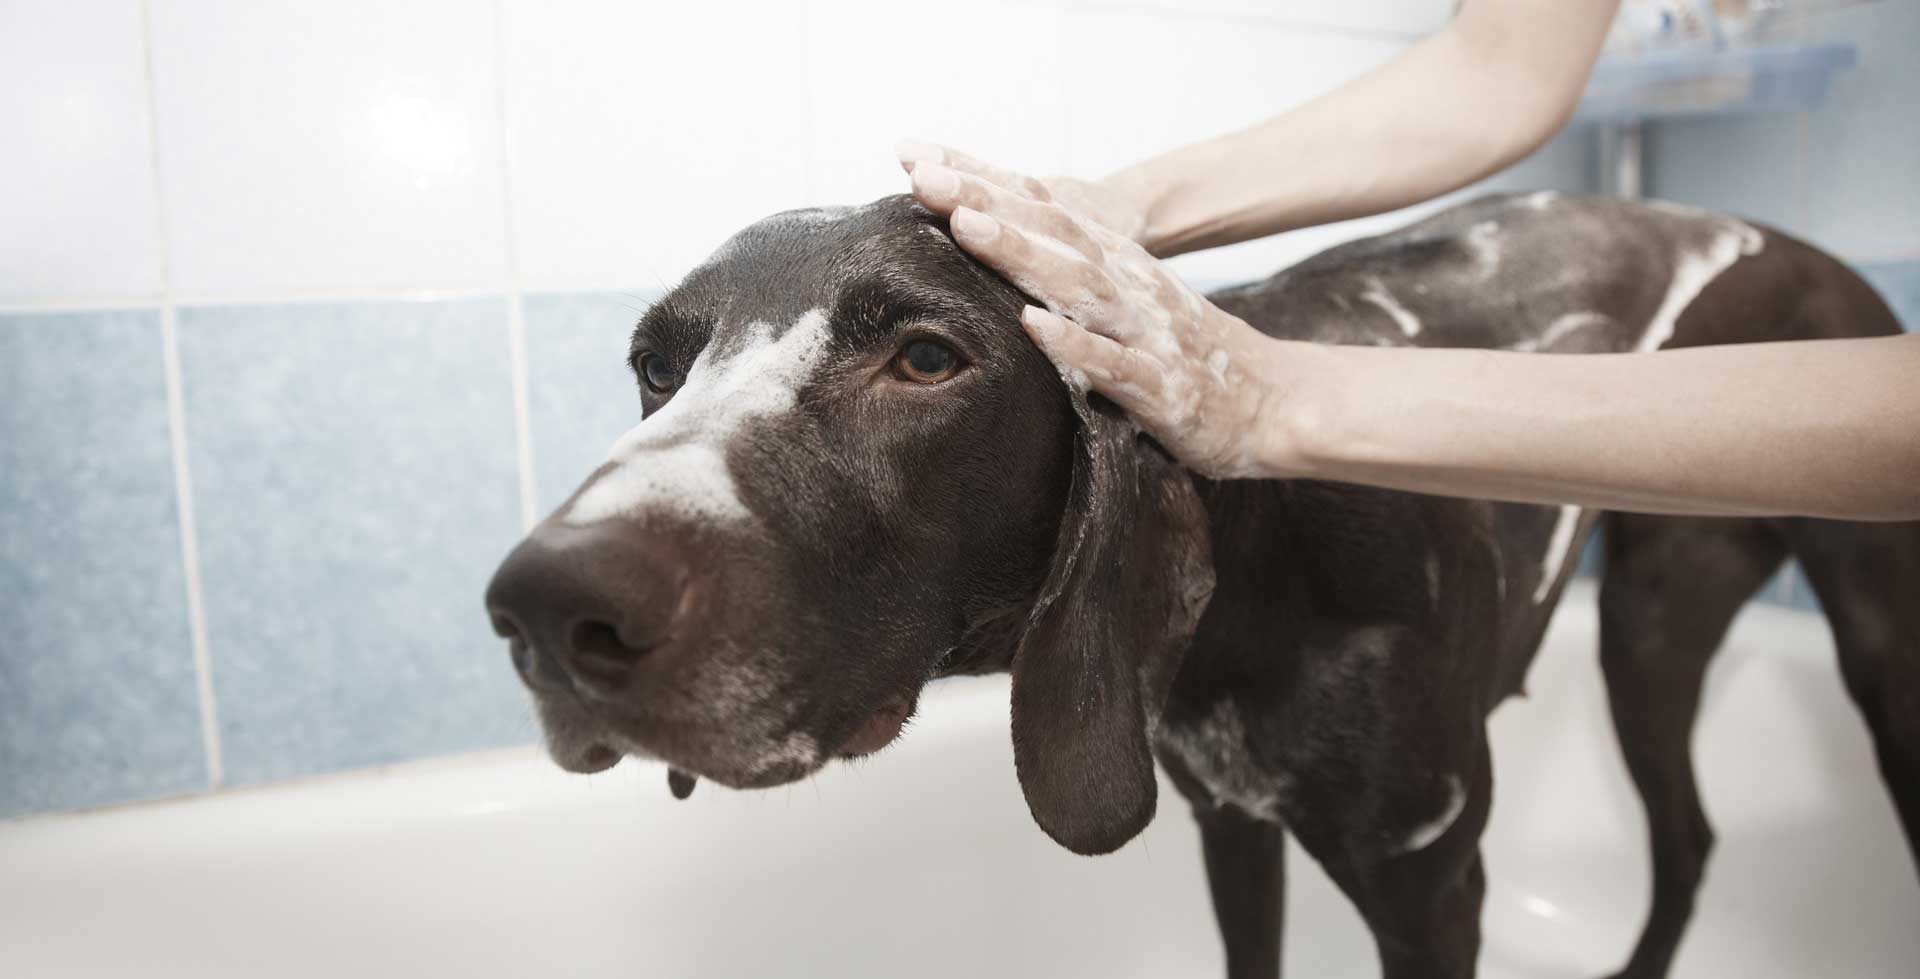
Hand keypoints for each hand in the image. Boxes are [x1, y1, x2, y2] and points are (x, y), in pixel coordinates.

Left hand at [895, 141, 1297, 478]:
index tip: (919, 159)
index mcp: (1115, 263)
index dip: (983, 181)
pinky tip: (1033, 327)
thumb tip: (1001, 251)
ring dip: (1022, 255)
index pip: (1042, 209)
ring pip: (1078, 286)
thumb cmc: (1185, 355)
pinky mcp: (1160, 386)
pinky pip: (1112, 364)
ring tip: (968, 227)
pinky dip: (1073, 345)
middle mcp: (1128, 285)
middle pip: (1051, 233)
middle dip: (987, 202)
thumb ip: (1072, 277)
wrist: (1273, 402)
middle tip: (926, 177)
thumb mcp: (1127, 303)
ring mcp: (1145, 332)